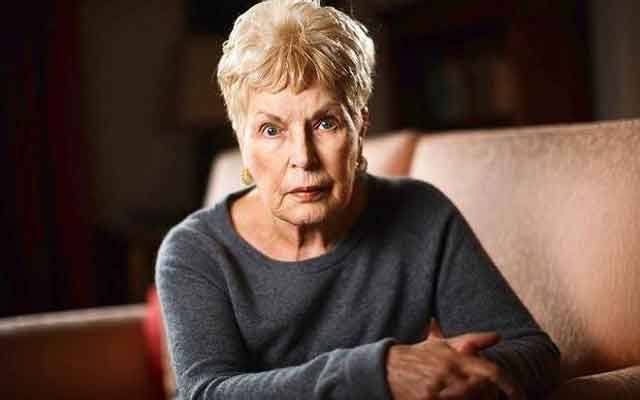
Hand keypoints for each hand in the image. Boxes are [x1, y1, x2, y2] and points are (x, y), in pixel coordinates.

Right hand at [386, 320, 521, 399]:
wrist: (387, 369)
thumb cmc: (419, 357)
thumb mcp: (444, 345)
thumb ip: (473, 340)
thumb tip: (498, 337)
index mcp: (457, 357)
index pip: (492, 372)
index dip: (511, 386)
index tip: (520, 395)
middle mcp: (450, 372)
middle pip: (484, 391)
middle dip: (488, 396)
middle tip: (490, 397)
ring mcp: (440, 390)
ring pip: (470, 399)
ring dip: (473, 398)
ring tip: (463, 394)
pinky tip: (452, 398)